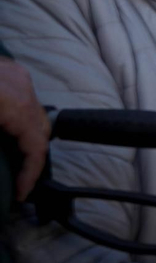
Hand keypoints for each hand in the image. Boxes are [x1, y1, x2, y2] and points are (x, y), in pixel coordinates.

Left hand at [0, 58, 46, 200]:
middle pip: (41, 128)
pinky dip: (21, 121)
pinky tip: (6, 133)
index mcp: (10, 102)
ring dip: (27, 139)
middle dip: (32, 158)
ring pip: (35, 113)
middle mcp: (20, 86)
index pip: (35, 143)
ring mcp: (16, 74)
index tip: (21, 193)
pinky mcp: (8, 69)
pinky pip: (25, 99)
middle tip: (19, 180)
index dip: (31, 172)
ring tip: (14, 160)